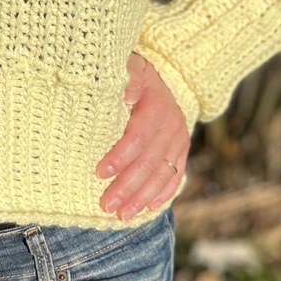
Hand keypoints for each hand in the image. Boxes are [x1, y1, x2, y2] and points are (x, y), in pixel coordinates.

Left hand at [95, 52, 189, 220]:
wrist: (158, 77)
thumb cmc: (132, 74)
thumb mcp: (128, 66)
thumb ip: (127, 77)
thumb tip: (127, 93)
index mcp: (156, 106)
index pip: (138, 137)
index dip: (120, 157)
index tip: (99, 172)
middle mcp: (172, 126)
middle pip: (149, 162)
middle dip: (127, 186)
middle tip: (106, 204)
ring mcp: (179, 140)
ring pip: (162, 174)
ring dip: (141, 197)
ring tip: (121, 214)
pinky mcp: (181, 151)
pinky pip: (175, 177)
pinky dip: (162, 194)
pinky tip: (147, 208)